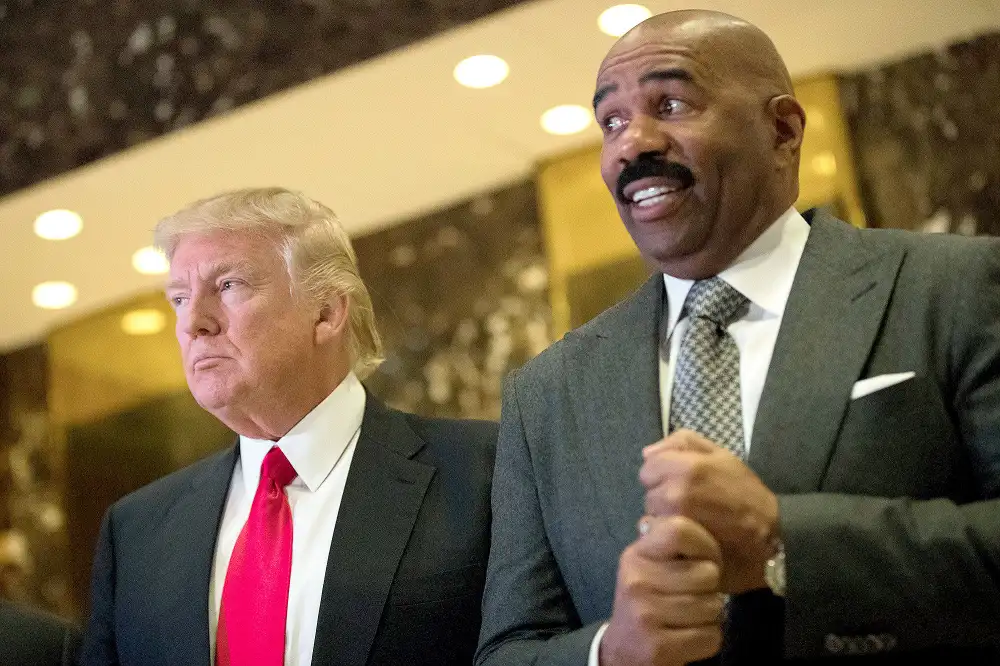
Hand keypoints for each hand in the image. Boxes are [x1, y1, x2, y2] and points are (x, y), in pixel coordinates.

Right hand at [600, 515, 723, 665]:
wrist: (623, 649)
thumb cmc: (647, 600)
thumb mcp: (650, 566)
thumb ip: (670, 544)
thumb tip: (695, 511)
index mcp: (637, 554)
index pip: (680, 530)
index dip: (706, 544)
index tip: (705, 558)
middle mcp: (636, 580)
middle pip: (707, 572)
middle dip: (711, 587)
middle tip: (695, 594)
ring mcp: (645, 614)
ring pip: (713, 606)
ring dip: (711, 615)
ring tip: (691, 616)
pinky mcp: (657, 646)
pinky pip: (710, 636)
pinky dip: (708, 639)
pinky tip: (689, 636)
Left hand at [640, 429, 779, 594]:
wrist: (767, 535)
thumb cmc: (744, 492)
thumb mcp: (720, 454)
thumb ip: (682, 443)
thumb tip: (648, 453)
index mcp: (685, 467)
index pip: (649, 467)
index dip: (663, 472)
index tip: (681, 481)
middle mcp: (674, 493)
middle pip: (649, 491)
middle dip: (663, 494)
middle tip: (691, 500)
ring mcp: (674, 521)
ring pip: (651, 514)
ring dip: (665, 515)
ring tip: (691, 518)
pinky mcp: (675, 544)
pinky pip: (657, 535)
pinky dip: (667, 534)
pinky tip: (687, 534)